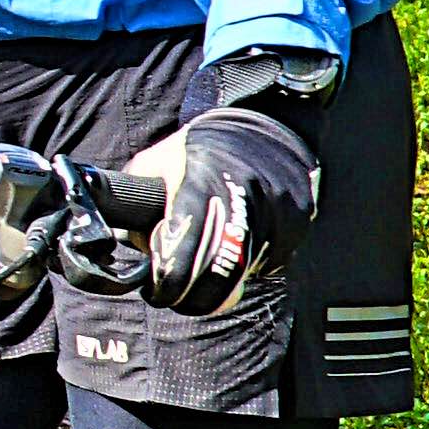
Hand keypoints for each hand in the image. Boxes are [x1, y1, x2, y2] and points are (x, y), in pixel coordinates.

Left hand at [125, 105, 318, 311]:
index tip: (157, 290)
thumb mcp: (156, 164)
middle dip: (193, 298)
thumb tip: (134, 248)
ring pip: (242, 274)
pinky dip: (247, 267)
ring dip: (220, 282)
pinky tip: (235, 245)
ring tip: (203, 266)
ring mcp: (273, 214)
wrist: (261, 131)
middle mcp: (240, 199)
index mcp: (200, 183)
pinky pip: (266, 264)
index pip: (183, 252)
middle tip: (176, 298)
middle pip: (217, 276)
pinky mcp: (294, 226)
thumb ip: (137, 205)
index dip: (168, 283)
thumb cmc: (200, 151)